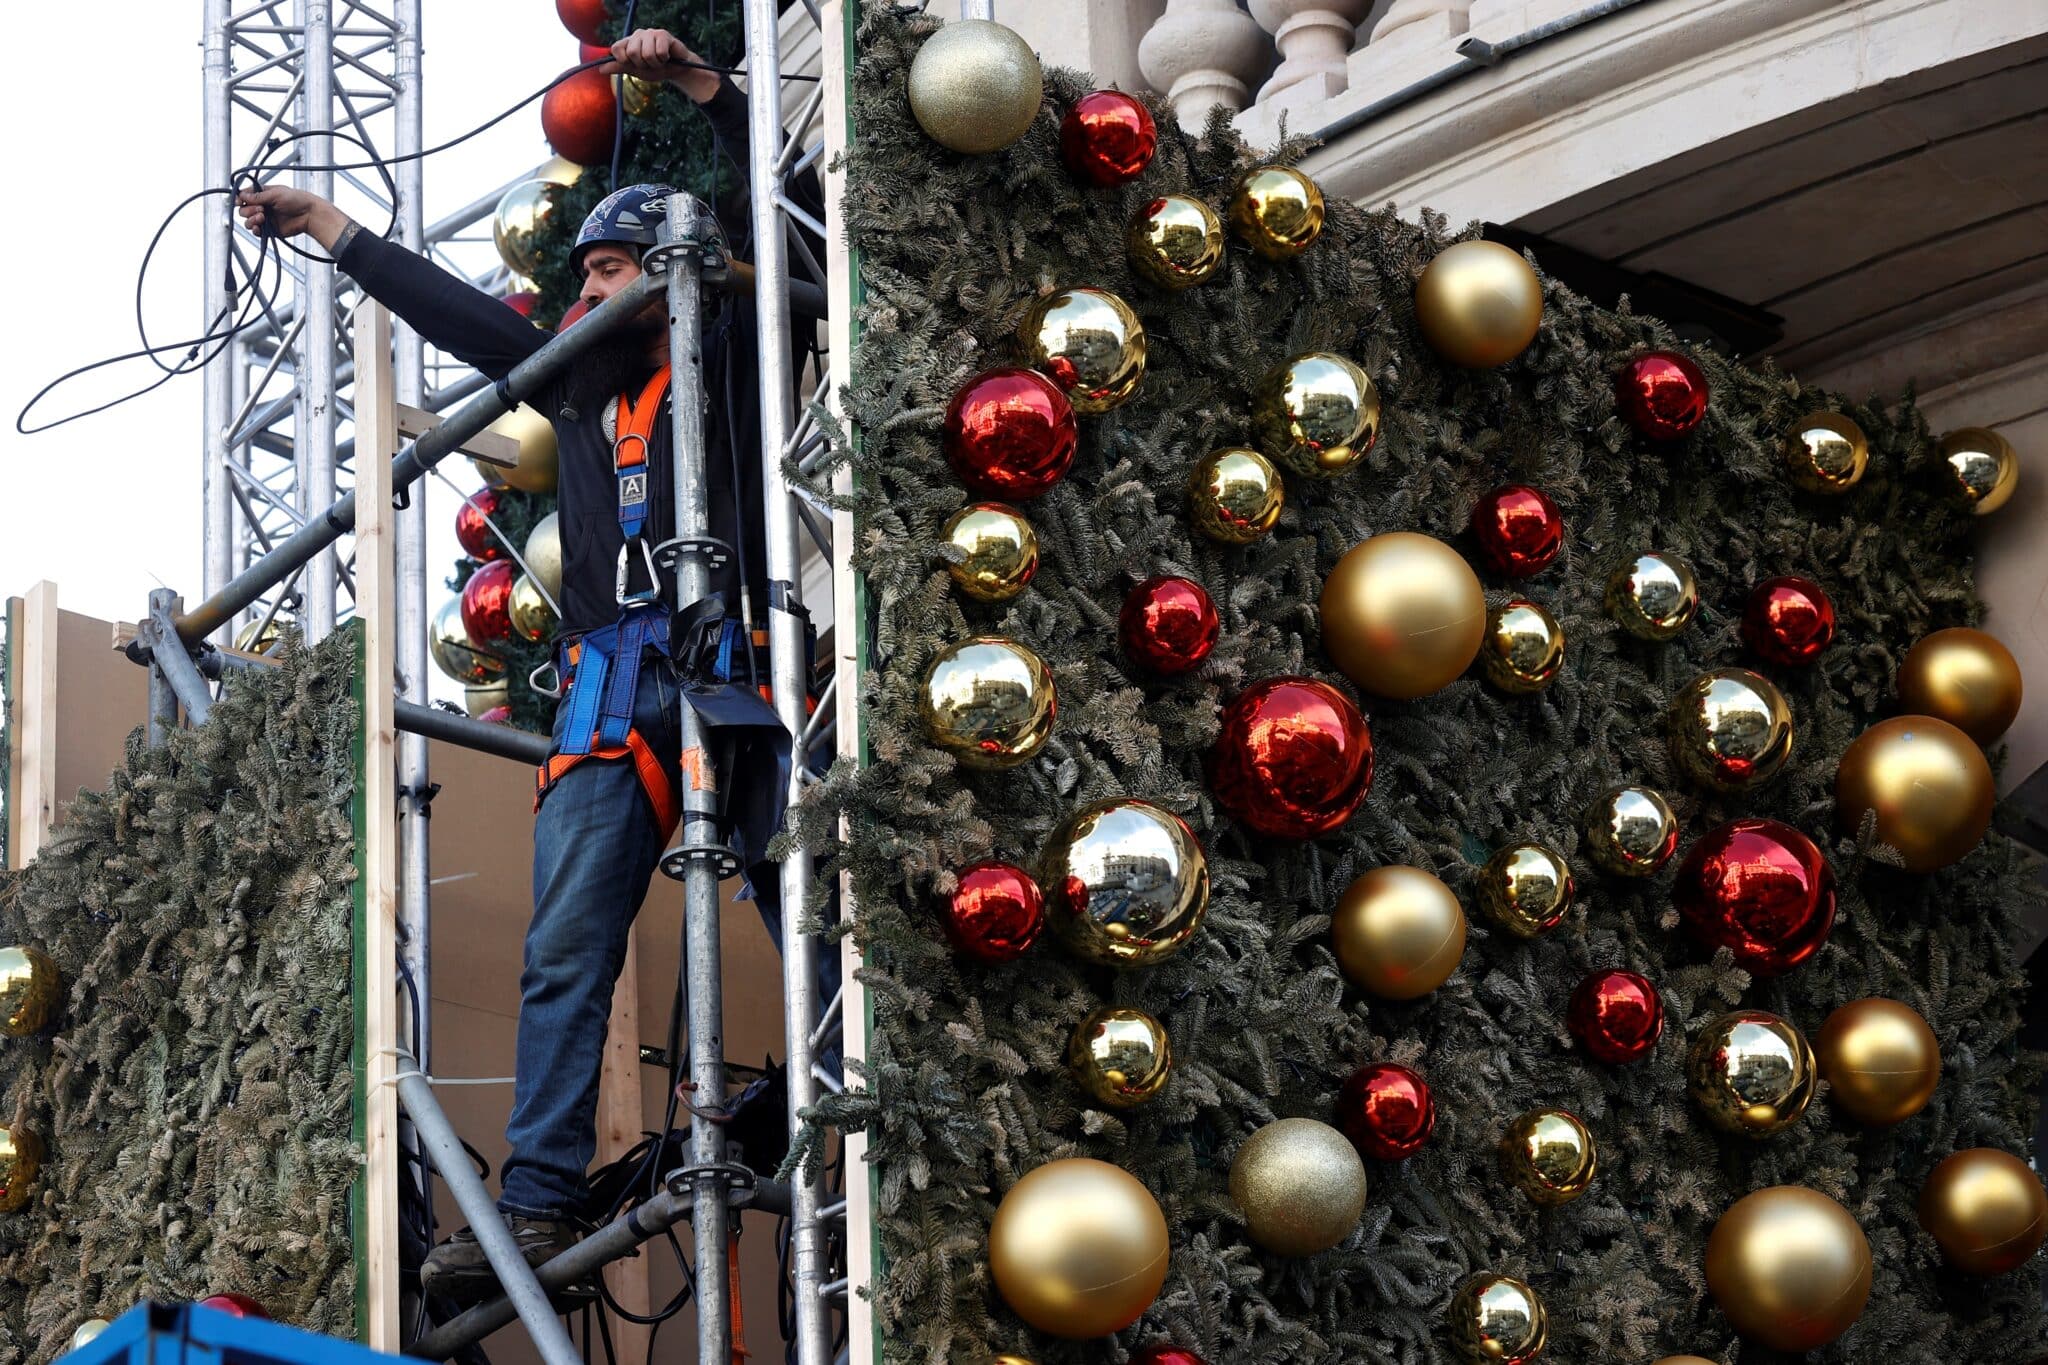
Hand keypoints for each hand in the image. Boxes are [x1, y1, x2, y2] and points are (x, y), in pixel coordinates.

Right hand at [236, 186, 350, 248]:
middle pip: (243, 210)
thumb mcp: (276, 194)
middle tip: (261, 209)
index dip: (240, 199)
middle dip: (248, 210)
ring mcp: (265, 219)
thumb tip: (242, 195)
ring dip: (251, 220)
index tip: (240, 201)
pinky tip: (259, 227)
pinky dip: (255, 229)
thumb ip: (258, 196)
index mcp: (262, 194)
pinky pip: (256, 232)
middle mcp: (262, 206)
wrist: (310, 215)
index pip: (244, 196)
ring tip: (262, 217)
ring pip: (247, 221)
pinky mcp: (269, 230)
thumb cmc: (297, 200)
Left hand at [603, 27, 719, 103]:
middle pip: (632, 52)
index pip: (616, 48)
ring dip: (655, 64)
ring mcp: (650, 33)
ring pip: (646, 53)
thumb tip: (601, 69)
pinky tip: (667, 57)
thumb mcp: (635, 71)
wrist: (677, 70)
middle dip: (643, 64)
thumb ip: (619, 68)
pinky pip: (659, 51)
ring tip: (660, 61)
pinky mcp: (663, 34)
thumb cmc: (656, 69)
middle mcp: (637, 35)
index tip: (633, 65)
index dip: (623, 60)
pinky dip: (664, 59)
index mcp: (628, 42)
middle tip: (650, 64)